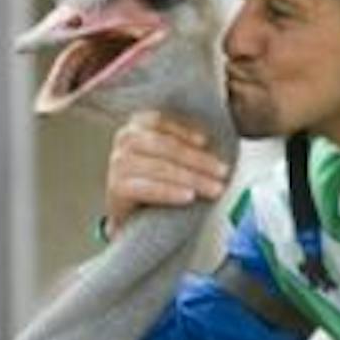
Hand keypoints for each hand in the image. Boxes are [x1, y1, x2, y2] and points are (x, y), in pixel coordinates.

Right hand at [103, 110, 230, 236]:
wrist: (134, 217)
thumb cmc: (158, 181)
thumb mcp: (171, 158)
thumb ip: (186, 146)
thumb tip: (216, 144)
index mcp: (137, 126)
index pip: (160, 121)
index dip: (184, 131)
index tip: (206, 142)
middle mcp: (125, 141)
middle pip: (165, 146)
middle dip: (198, 160)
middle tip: (223, 172)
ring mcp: (118, 165)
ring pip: (159, 167)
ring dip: (191, 178)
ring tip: (213, 188)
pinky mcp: (116, 189)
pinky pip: (146, 189)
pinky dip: (169, 192)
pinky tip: (188, 197)